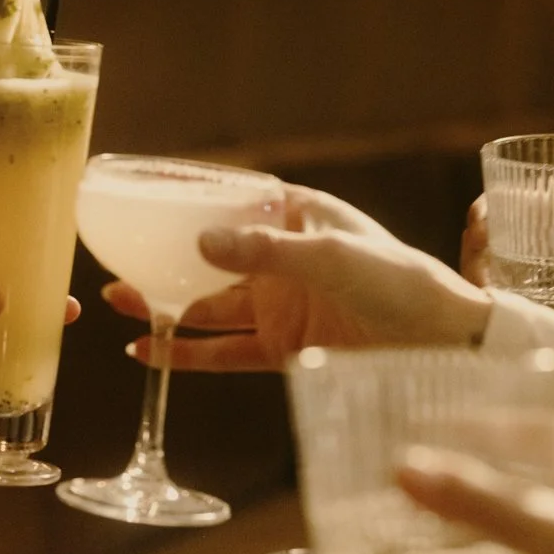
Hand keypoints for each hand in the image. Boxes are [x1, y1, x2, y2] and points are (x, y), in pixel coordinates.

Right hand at [102, 185, 492, 369]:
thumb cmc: (399, 282)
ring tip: (116, 301)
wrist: (440, 344)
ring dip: (163, 305)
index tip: (138, 200)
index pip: (232, 200)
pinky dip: (186, 353)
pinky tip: (149, 351)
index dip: (186, 201)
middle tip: (113, 259)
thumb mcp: (332, 256)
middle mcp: (282, 258)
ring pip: (207, 304)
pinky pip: (222, 351)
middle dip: (160, 259)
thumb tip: (200, 241)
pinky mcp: (281, 349)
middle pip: (209, 256)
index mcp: (298, 216)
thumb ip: (265, 251)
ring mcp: (280, 306)